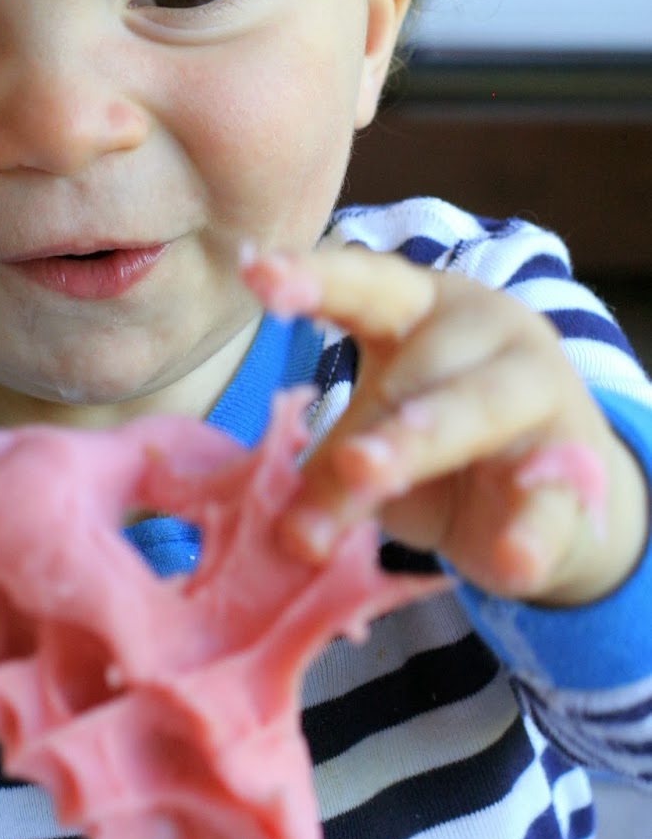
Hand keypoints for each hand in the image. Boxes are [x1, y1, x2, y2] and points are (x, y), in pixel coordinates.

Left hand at [249, 246, 648, 606]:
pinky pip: (551, 498)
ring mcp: (541, 392)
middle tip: (335, 460)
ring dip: (422, 441)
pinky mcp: (579, 467)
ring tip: (367, 477)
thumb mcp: (373, 446)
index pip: (366, 283)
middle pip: (420, 366)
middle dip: (372, 418)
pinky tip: (512, 561)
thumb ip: (328, 472)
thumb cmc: (435, 442)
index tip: (259, 276)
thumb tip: (288, 534)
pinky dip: (530, 533)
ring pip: (479, 409)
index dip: (315, 277)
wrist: (548, 495)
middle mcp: (486, 331)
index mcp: (419, 308)